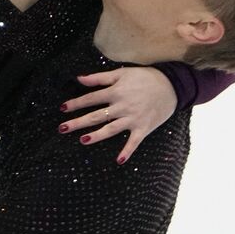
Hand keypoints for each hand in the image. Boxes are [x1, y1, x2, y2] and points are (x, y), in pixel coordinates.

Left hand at [59, 67, 177, 163]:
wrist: (172, 85)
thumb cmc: (145, 77)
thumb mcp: (121, 73)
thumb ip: (99, 78)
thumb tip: (79, 78)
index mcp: (115, 92)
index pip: (91, 99)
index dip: (75, 103)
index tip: (62, 108)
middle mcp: (122, 106)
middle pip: (96, 116)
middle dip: (78, 122)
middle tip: (62, 128)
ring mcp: (132, 118)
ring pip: (111, 129)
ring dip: (97, 135)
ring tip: (83, 140)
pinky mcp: (143, 128)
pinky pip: (134, 141)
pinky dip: (127, 150)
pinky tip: (119, 160)